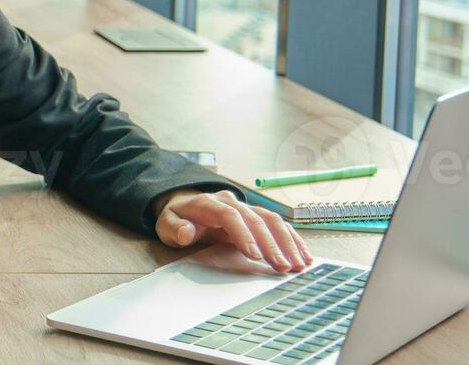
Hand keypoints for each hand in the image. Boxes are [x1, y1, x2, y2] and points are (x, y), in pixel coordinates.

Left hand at [155, 188, 314, 273]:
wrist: (185, 202)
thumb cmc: (177, 216)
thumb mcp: (165, 223)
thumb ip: (174, 228)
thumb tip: (185, 232)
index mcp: (209, 203)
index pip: (229, 216)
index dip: (243, 234)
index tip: (254, 254)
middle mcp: (231, 202)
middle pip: (256, 219)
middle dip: (271, 244)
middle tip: (282, 266)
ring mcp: (246, 207)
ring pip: (271, 220)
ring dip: (287, 242)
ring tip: (298, 264)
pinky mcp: (255, 216)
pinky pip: (277, 224)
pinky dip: (292, 239)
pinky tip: (303, 255)